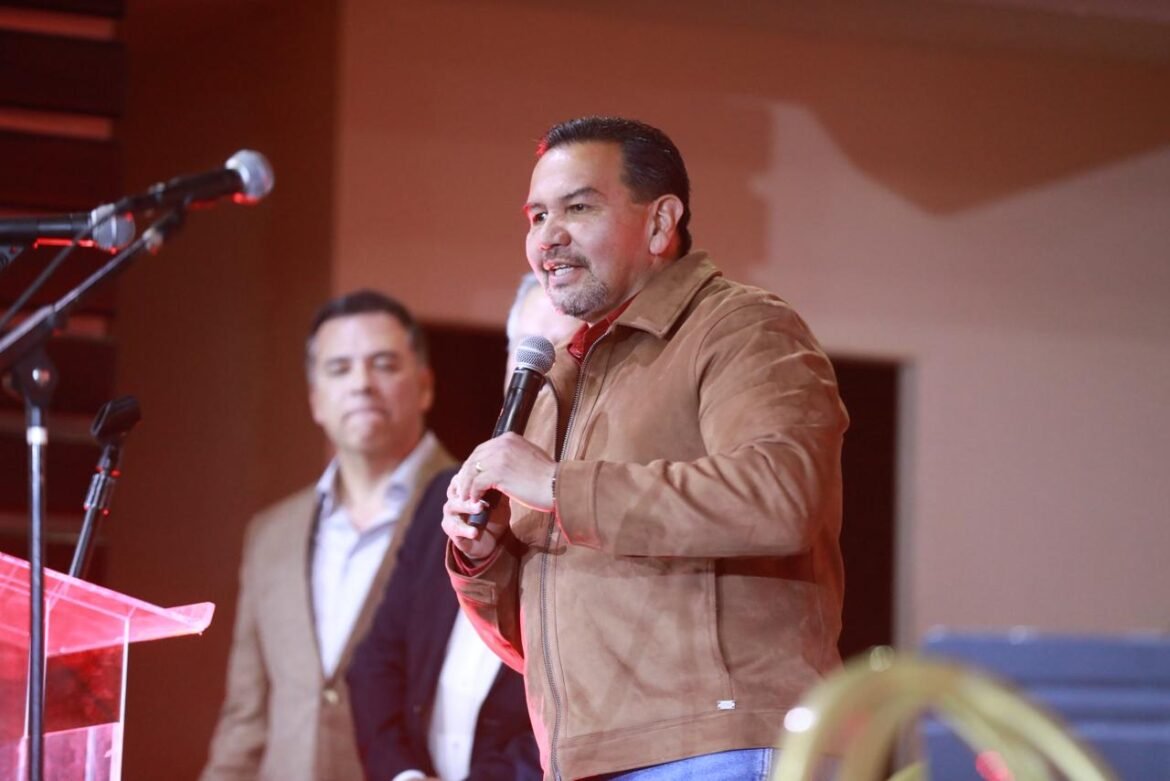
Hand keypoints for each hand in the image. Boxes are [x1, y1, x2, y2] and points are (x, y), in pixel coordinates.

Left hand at [441, 433, 557, 560]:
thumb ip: (512, 456)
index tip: (469, 478)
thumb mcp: (529, 457)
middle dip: (466, 475)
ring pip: (471, 471)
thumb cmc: (547, 477)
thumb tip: (499, 464)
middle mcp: (502, 443)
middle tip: (462, 489)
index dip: (473, 465)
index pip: (482, 449)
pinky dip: (473, 493)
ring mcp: (499, 457)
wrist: (558, 486)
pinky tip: (475, 502)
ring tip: (465, 498)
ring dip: (466, 486)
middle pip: (474, 459)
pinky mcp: (498, 473)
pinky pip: (476, 483)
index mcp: (509, 438)